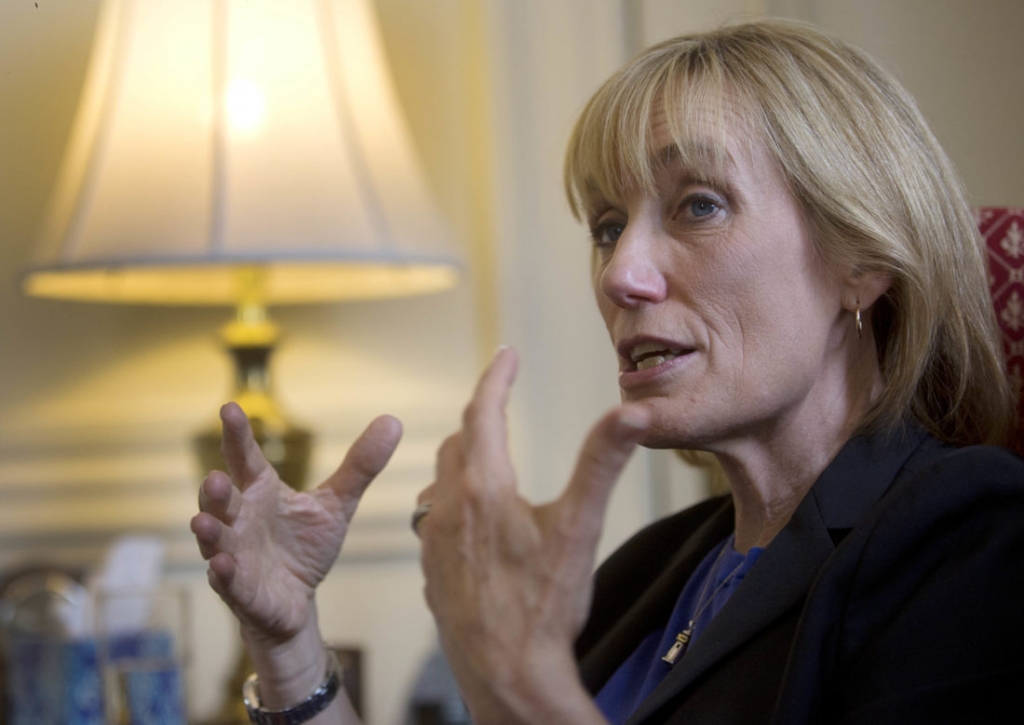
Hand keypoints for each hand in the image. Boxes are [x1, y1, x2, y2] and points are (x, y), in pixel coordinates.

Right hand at [191, 403, 401, 645]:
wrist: (298, 600)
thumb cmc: (306, 545)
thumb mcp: (337, 503)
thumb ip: (360, 465)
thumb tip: (392, 420)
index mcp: (261, 492)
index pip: (245, 458)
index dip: (237, 435)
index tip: (230, 408)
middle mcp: (242, 519)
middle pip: (222, 501)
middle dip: (215, 491)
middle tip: (215, 478)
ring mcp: (236, 554)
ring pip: (216, 539)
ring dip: (209, 531)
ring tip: (203, 522)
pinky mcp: (240, 589)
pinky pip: (227, 580)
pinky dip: (223, 573)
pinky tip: (221, 565)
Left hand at [417, 347, 648, 722]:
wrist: (506, 675)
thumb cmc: (544, 607)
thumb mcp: (580, 528)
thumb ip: (602, 464)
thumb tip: (629, 413)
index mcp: (485, 487)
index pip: (484, 411)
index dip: (496, 376)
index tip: (506, 354)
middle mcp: (449, 507)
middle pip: (459, 442)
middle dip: (481, 415)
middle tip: (499, 398)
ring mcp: (433, 541)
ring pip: (441, 480)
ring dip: (463, 458)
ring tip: (484, 451)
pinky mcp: (431, 571)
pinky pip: (434, 518)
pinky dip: (453, 500)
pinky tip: (471, 518)